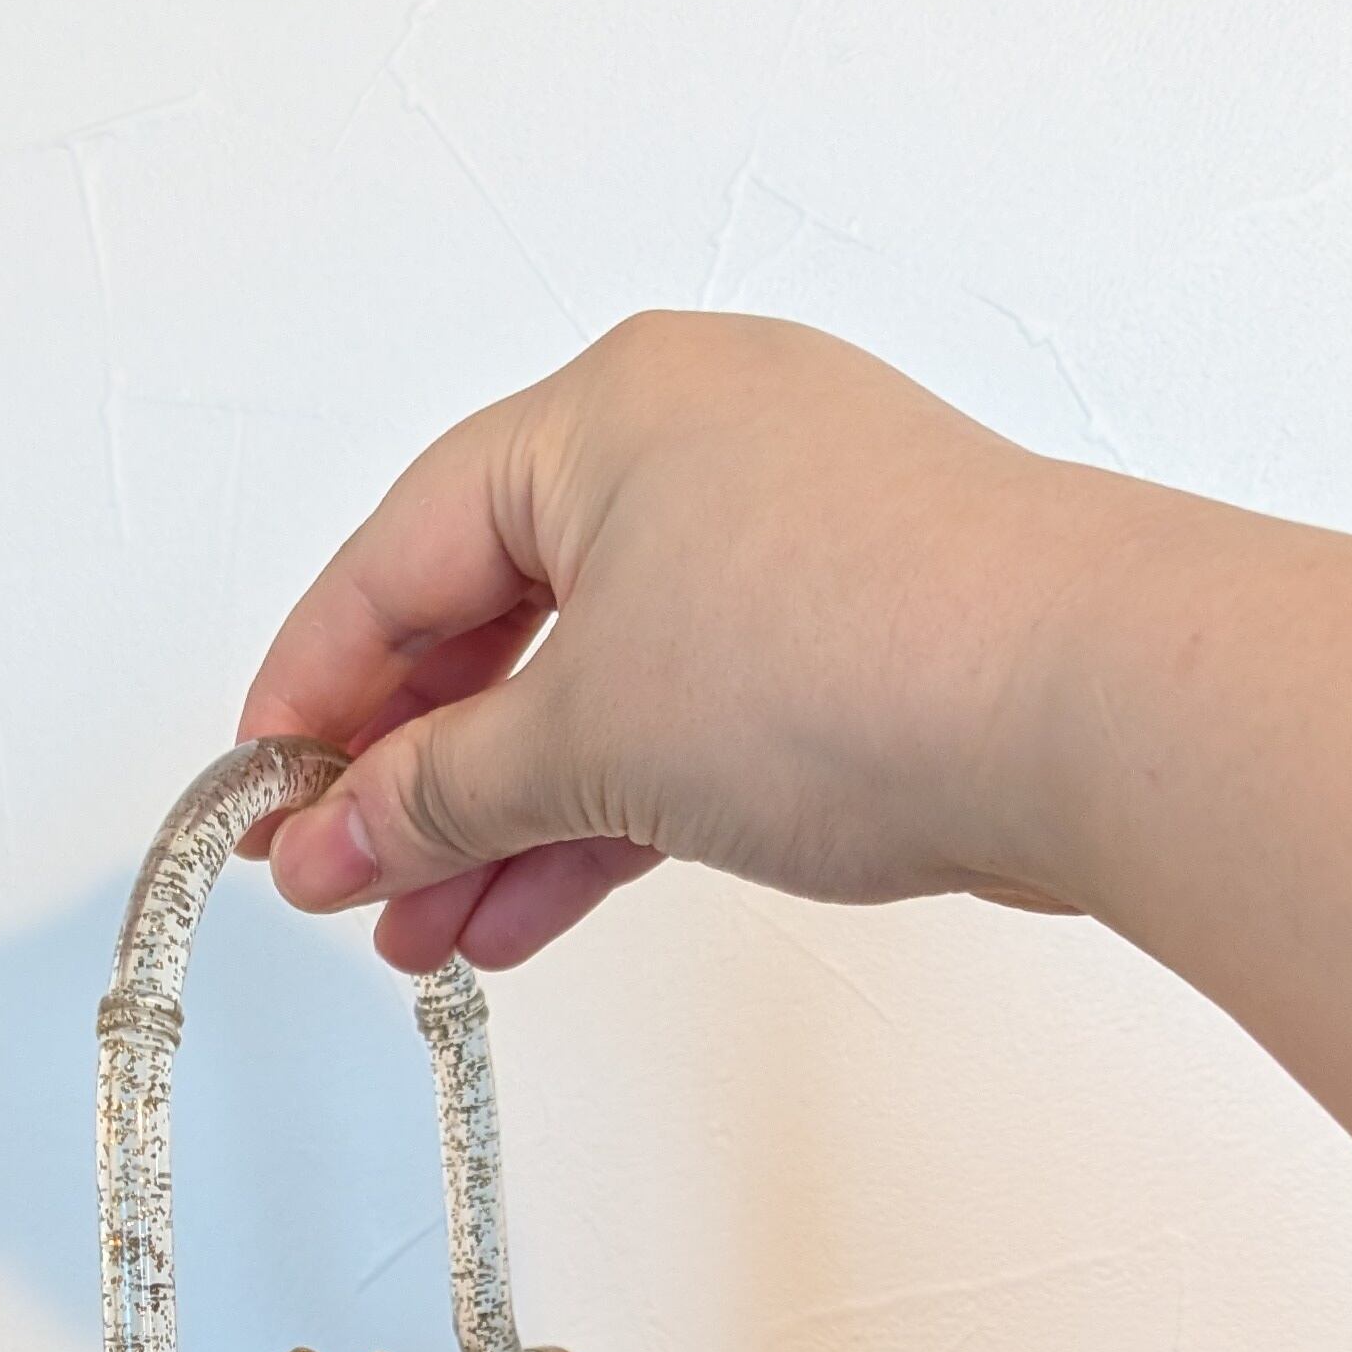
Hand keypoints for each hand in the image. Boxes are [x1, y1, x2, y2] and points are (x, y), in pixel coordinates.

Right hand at [240, 311, 1109, 973]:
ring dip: (496, 821)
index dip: (317, 685)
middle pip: (494, 620)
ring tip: (419, 941)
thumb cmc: (851, 656)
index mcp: (608, 410)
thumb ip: (440, 792)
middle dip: (409, 774)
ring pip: (588, 690)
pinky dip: (599, 816)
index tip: (263, 795)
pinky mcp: (846, 645)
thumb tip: (338, 841)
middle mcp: (693, 449)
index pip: (403, 551)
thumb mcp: (587, 737)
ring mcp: (779, 547)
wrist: (1089, 708)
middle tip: (335, 885)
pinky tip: (524, 915)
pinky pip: (676, 726)